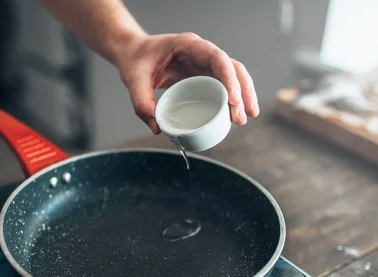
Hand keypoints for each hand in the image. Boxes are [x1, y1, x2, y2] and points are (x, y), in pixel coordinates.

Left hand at [114, 32, 259, 134]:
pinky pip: (223, 85)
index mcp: (187, 45)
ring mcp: (204, 63)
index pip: (217, 58)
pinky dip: (232, 99)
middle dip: (242, 92)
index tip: (232, 100)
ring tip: (245, 118)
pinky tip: (236, 115)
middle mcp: (201, 52)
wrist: (133, 53)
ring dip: (242, 96)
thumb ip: (142, 103)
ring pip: (233, 76)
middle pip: (232, 67)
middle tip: (242, 117)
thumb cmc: (135, 61)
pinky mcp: (203, 75)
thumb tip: (158, 128)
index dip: (229, 78)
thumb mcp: (133, 80)